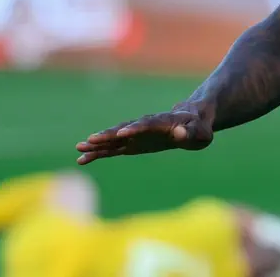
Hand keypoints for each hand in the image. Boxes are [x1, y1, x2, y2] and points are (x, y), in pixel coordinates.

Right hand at [75, 102, 213, 164]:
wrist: (191, 120)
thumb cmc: (198, 128)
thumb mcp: (201, 132)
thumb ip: (190, 133)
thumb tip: (179, 133)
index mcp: (163, 122)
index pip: (147, 124)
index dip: (135, 129)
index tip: (122, 134)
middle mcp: (145, 126)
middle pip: (125, 129)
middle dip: (108, 135)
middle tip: (90, 139)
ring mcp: (137, 135)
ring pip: (115, 138)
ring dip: (98, 143)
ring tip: (79, 148)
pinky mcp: (132, 144)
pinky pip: (113, 149)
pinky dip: (99, 153)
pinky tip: (83, 159)